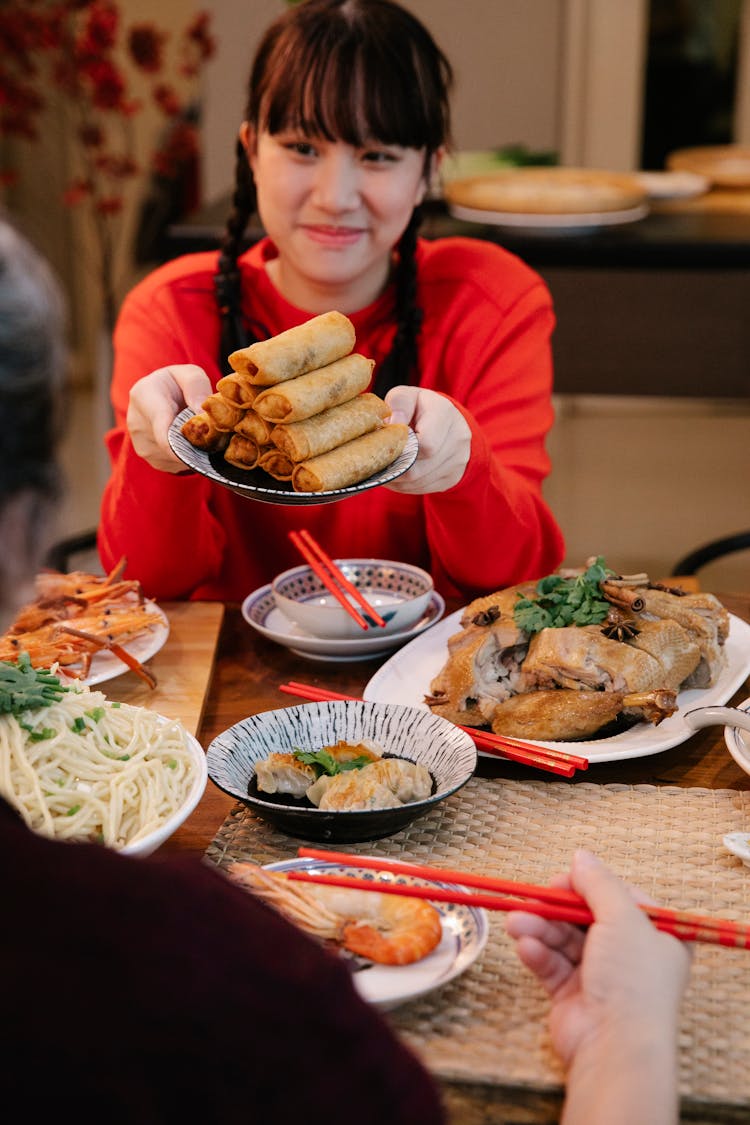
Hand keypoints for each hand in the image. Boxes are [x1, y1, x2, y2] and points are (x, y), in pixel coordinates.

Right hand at [127, 364, 210, 473]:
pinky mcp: (151, 459)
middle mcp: (136, 423)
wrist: (158, 397)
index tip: (196, 452)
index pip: (160, 426)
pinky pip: (177, 464)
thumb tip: (201, 414)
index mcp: (143, 396)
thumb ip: (197, 387)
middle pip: (172, 445)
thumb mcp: (190, 375)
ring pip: (177, 457)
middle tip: (211, 433)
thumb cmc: (177, 384)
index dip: (178, 443)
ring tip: (196, 432)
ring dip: (193, 450)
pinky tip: (188, 441)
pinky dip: (188, 457)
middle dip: (195, 443)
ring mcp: (141, 445)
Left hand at [384, 386, 470, 493]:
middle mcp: (458, 437)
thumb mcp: (407, 397)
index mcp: (445, 412)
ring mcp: (458, 461)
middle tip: (379, 460)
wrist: (447, 421)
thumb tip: (392, 424)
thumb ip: (398, 404)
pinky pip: (421, 489)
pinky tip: (397, 473)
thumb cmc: (419, 408)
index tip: (388, 443)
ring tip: (385, 466)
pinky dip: (404, 485)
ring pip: (417, 481)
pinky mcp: (452, 478)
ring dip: (396, 478)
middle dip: (394, 465)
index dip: (401, 448)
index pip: (426, 444)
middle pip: (418, 468)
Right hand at [505, 850, 690, 1067]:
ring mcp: (601, 975)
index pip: (618, 897)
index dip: (588, 886)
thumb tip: (581, 856)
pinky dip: (538, 954)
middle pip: (584, 917)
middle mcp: (630, 954)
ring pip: (563, 939)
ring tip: (516, 923)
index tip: (562, 880)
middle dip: (554, 909)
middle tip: (529, 900)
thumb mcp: (621, 917)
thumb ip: (598, 883)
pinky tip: (526, 947)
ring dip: (539, 928)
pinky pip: (552, 964)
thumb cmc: (632, 981)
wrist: (615, 1047)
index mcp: (656, 934)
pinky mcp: (574, 994)